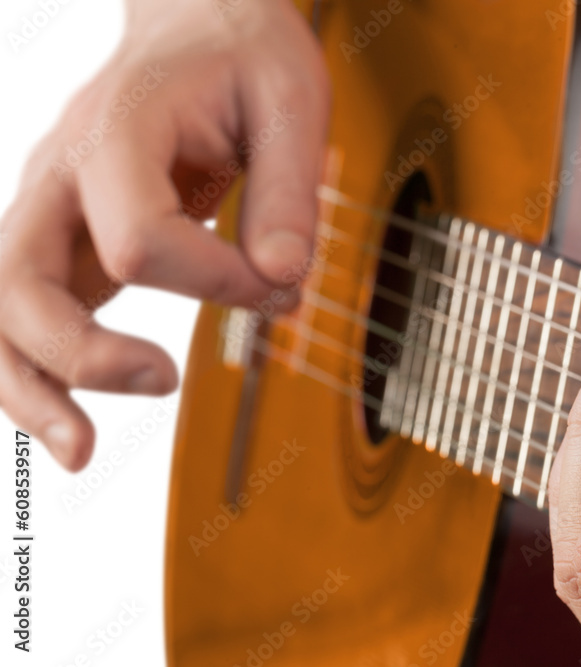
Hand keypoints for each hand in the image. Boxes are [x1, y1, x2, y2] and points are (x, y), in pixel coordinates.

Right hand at [0, 0, 328, 469]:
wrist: (199, 22)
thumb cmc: (245, 57)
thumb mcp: (293, 103)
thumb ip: (290, 191)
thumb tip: (283, 281)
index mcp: (117, 129)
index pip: (140, 238)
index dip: (216, 281)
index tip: (276, 281)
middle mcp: (61, 171)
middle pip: (19, 278)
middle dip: (82, 352)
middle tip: (164, 380)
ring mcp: (51, 207)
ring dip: (28, 386)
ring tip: (79, 451)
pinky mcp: (66, 238)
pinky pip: (26, 312)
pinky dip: (38, 373)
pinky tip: (71, 424)